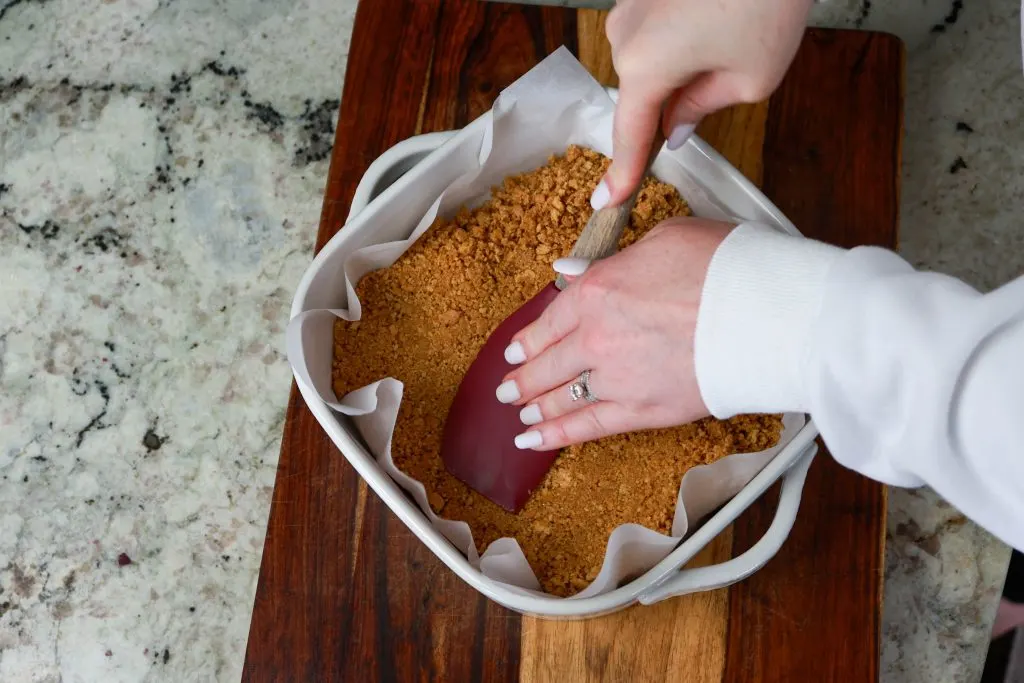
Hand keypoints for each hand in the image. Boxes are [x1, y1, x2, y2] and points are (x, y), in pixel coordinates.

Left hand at [497, 217, 732, 450]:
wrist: (767, 315)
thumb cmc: (725, 267)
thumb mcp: (663, 239)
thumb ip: (610, 259)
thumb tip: (571, 271)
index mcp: (598, 290)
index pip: (548, 319)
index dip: (526, 338)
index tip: (514, 350)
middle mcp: (596, 337)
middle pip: (547, 362)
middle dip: (522, 377)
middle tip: (507, 388)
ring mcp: (616, 378)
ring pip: (563, 396)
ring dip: (537, 406)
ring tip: (520, 414)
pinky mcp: (642, 411)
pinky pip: (588, 426)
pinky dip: (556, 435)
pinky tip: (534, 441)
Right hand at [591, 0, 812, 209]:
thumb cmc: (767, 1)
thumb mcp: (749, 78)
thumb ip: (701, 109)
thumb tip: (674, 126)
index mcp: (644, 67)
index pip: (629, 135)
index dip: (623, 174)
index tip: (607, 202)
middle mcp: (623, 37)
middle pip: (638, 97)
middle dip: (667, 111)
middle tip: (712, 99)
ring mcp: (628, 8)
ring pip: (646, 64)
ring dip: (677, 74)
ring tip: (730, 47)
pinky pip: (652, 35)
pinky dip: (677, 45)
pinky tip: (716, 29)